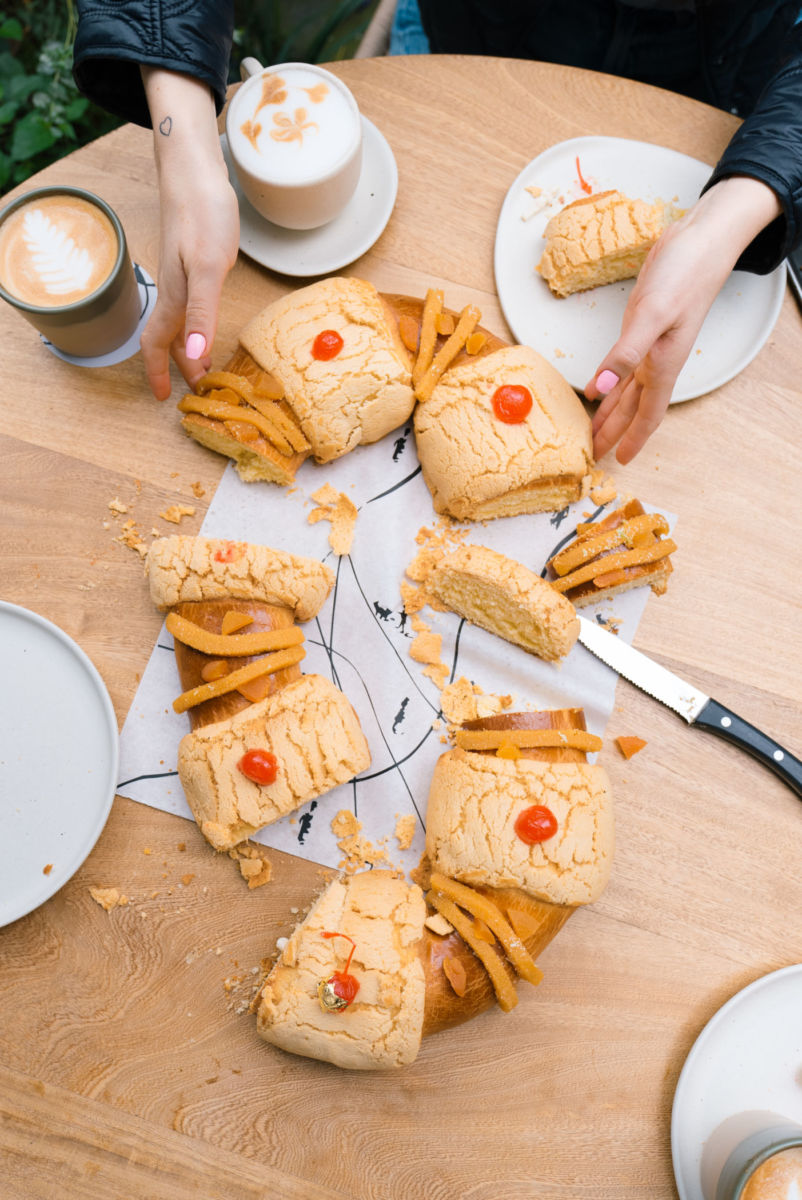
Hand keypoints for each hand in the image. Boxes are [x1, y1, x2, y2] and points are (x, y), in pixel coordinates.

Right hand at [140, 68, 239, 399]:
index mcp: (175, 296)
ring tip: (203, 366)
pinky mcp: (193, 261)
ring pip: (178, 322)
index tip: (165, 397)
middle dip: (177, 366)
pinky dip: (196, 324)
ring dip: (187, 347)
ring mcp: (182, 274)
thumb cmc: (203, 213)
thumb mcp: (210, 267)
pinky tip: (207, 323)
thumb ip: (201, 313)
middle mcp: (175, 289)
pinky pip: (189, 304)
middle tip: (195, 390)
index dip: (159, 371)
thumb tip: (194, 355)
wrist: (195, 169)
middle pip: (168, 337)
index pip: (157, 343)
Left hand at [585, 176, 781, 463]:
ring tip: (594, 431)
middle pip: (633, 408)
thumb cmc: (685, 274)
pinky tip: (599, 388)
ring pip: (627, 390)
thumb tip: (598, 389)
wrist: (698, 240)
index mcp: (662, 364)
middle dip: (616, 433)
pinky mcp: (640, 328)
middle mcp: (656, 361)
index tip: (620, 461)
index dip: (633, 439)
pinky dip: (610, 382)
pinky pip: (623, 367)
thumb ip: (625, 354)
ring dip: (611, 412)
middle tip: (596, 454)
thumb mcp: (652, 315)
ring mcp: (648, 345)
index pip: (648, 414)